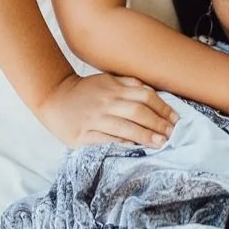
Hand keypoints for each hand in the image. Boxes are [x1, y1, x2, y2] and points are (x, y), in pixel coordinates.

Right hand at [38, 72, 176, 148]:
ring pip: (125, 127)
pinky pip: (107, 140)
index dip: (162, 107)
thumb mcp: (106, 80)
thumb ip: (129, 84)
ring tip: (160, 143)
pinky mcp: (83, 135)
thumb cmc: (85, 91)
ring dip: (145, 135)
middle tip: (171, 133)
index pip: (144, 95)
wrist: (53, 98)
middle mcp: (106, 102)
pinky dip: (123, 143)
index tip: (175, 118)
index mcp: (113, 88)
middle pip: (137, 111)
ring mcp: (94, 119)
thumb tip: (153, 94)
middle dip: (157, 123)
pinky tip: (136, 147)